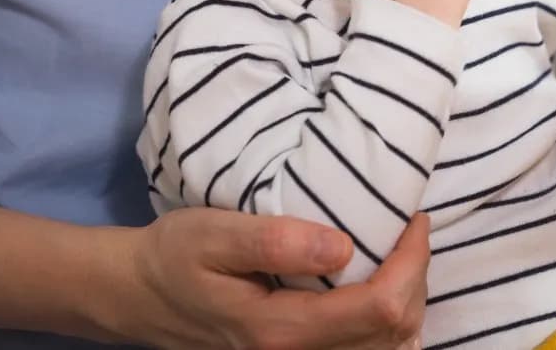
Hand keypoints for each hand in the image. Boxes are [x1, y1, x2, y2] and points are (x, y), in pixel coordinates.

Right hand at [106, 208, 429, 348]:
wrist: (140, 295)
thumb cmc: (176, 255)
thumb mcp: (216, 234)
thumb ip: (276, 241)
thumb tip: (345, 246)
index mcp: (282, 330)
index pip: (381, 307)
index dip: (412, 262)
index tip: (413, 218)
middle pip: (394, 333)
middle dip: (416, 278)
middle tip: (408, 230)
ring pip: (388, 349)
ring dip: (407, 301)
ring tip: (400, 255)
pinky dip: (390, 325)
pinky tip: (382, 290)